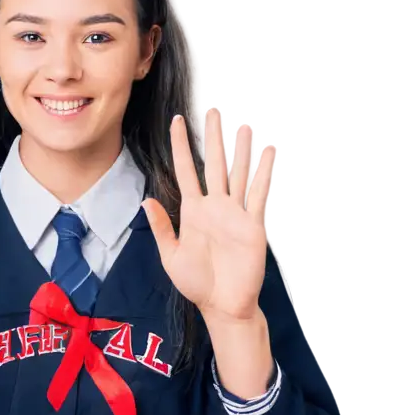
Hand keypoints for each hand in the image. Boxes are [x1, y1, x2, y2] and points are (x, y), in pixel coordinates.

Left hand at [143, 108, 274, 324]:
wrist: (222, 304)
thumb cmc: (196, 283)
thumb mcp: (171, 255)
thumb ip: (162, 227)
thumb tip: (146, 199)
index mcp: (192, 211)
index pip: (185, 170)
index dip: (182, 146)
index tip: (178, 122)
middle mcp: (214, 206)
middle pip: (213, 164)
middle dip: (213, 138)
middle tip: (214, 110)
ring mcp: (235, 213)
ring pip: (237, 173)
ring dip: (240, 150)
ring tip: (243, 126)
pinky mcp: (252, 224)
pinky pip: (257, 194)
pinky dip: (262, 173)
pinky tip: (267, 153)